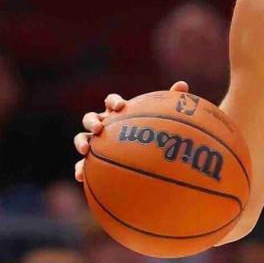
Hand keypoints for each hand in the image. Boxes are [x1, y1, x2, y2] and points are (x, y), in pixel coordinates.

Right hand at [73, 81, 188, 181]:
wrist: (146, 158)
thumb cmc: (154, 135)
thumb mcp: (163, 120)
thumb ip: (170, 103)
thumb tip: (183, 85)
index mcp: (118, 114)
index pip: (112, 102)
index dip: (114, 101)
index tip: (121, 107)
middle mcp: (104, 126)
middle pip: (90, 118)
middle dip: (92, 121)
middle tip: (100, 128)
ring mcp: (96, 143)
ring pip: (81, 138)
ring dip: (80, 141)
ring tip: (86, 149)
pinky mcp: (93, 161)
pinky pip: (82, 165)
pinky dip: (80, 169)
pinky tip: (82, 177)